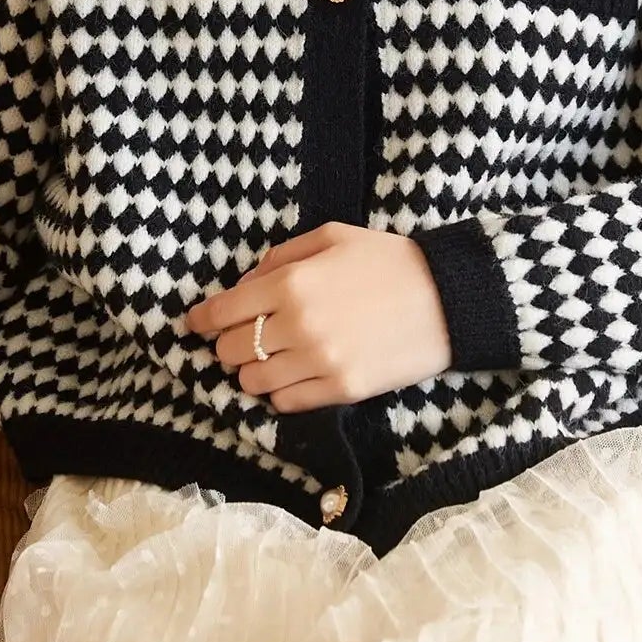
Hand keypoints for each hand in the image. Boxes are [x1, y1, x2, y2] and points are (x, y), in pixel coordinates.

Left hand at [183, 221, 452, 411]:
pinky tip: (292, 376)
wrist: (447, 299)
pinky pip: (285, 404)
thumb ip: (282, 257)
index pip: (224, 311)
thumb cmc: (388, 260)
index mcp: (292, 284)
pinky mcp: (341, 391)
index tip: (194, 324)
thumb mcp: (333, 237)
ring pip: (253, 382)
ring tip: (268, 359)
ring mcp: (319, 364)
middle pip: (232, 350)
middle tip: (241, 338)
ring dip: (253, 371)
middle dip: (229, 343)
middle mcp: (298, 327)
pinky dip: (279, 392)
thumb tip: (246, 284)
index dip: (201, 319)